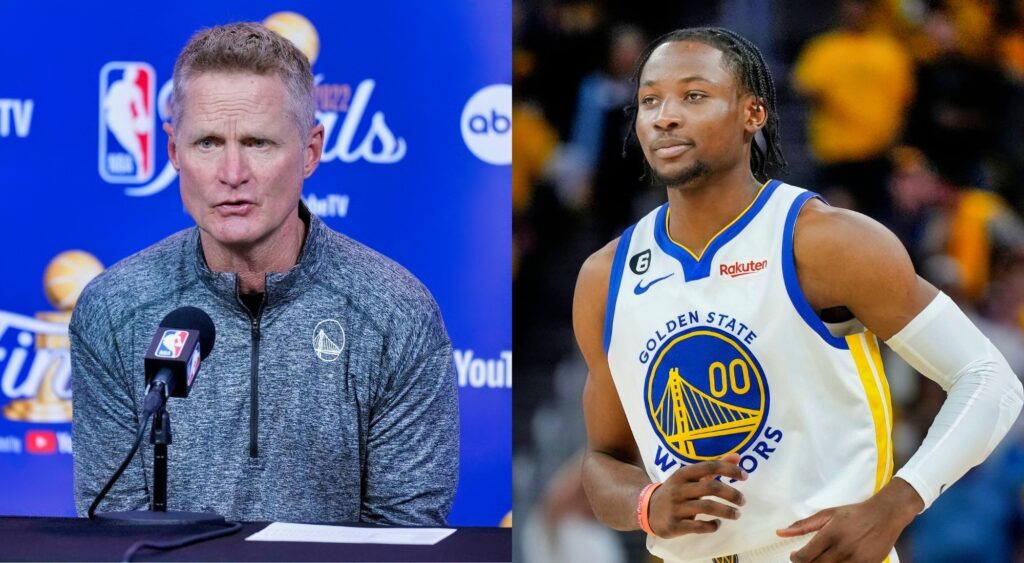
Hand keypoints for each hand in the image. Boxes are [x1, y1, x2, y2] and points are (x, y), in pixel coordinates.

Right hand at [647, 453, 747, 537]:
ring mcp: (676, 507)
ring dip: (726, 511)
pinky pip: (698, 526)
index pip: (709, 466)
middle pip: (711, 487)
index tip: (745, 476)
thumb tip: (738, 457)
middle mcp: (679, 489)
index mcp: (683, 474)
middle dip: (731, 494)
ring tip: (736, 514)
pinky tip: (718, 524)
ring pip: (706, 507)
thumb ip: (713, 467)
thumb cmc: (676, 491)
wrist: (647, 510)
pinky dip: (712, 525)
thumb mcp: (690, 477)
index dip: (729, 470)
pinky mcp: (675, 525)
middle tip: (743, 501)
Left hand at [776, 479, 922, 561]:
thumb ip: (803, 525)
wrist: (885, 515)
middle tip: (807, 557)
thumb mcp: (827, 514)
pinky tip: (836, 560)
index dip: (796, 558)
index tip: (794, 555)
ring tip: (821, 558)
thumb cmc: (854, 513)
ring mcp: (857, 560)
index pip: (806, 556)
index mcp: (831, 534)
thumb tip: (780, 533)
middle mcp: (843, 548)